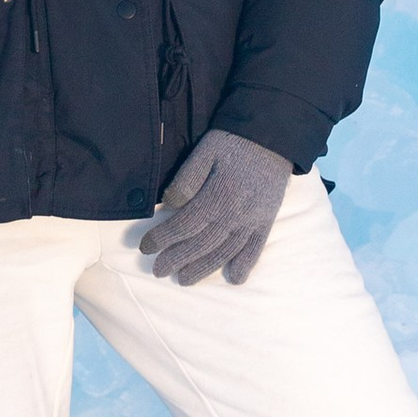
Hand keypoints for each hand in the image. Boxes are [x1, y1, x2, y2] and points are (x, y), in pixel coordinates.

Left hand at [141, 131, 291, 285]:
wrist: (272, 137)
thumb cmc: (233, 142)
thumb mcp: (204, 152)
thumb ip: (187, 179)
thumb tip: (170, 205)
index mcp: (216, 196)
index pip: (183, 225)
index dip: (162, 238)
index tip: (145, 248)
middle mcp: (234, 214)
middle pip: (201, 244)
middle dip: (177, 259)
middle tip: (158, 271)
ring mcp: (252, 220)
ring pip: (225, 251)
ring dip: (203, 269)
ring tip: (184, 280)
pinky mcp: (266, 221)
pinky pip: (256, 249)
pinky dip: (246, 265)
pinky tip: (234, 279)